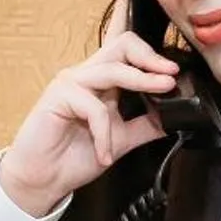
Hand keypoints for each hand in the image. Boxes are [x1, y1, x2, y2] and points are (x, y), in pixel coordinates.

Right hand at [0, 31, 177, 216]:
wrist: (44, 180)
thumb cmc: (74, 156)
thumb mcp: (121, 139)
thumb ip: (145, 125)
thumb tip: (176, 116)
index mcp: (103, 80)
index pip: (123, 48)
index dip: (146, 41)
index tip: (173, 56)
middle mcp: (87, 74)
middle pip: (122, 45)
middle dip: (151, 56)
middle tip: (171, 75)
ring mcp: (71, 82)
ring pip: (113, 69)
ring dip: (142, 81)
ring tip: (163, 92)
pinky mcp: (58, 96)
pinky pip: (93, 107)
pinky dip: (104, 133)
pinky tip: (105, 153)